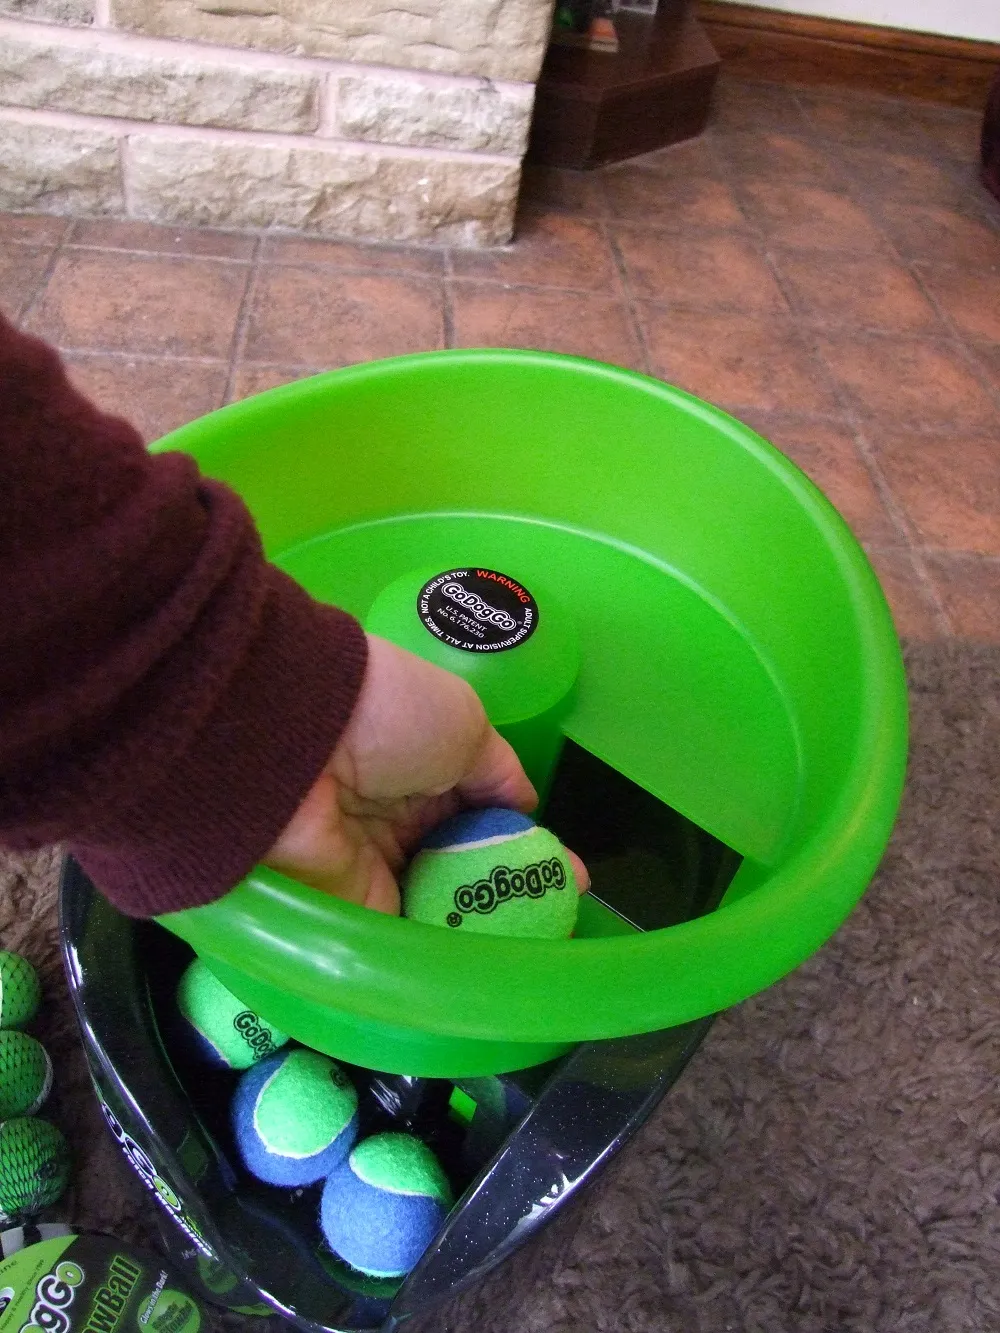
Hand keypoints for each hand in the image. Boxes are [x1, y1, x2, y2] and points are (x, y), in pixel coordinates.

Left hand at [264, 634, 588, 913]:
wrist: (302, 743)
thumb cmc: (392, 714)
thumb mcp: (465, 725)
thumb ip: (498, 774)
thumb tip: (524, 808)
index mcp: (420, 763)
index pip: (478, 811)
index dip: (520, 839)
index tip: (563, 870)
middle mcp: (395, 815)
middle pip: (462, 860)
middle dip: (512, 885)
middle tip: (560, 909)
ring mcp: (375, 863)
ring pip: (441, 900)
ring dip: (489, 919)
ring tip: (546, 936)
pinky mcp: (354, 906)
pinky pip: (410, 930)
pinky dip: (453, 944)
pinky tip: (502, 954)